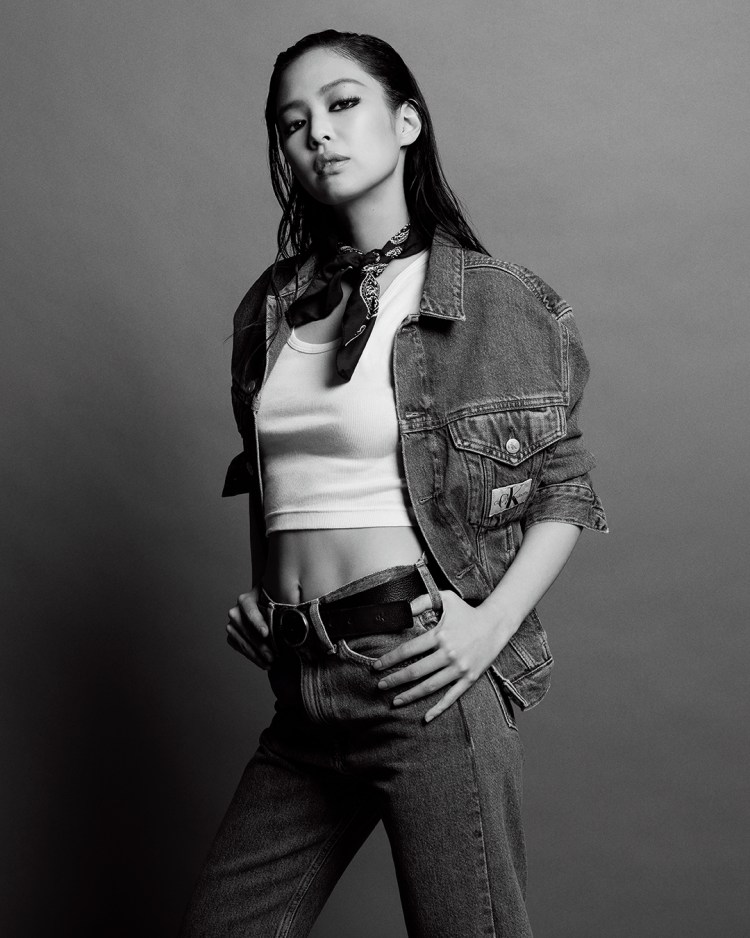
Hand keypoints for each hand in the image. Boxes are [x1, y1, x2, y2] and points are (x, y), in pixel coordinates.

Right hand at [226, 586, 274, 669]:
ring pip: (242, 642)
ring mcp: (232, 624)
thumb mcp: (276, 599)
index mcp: (246, 599)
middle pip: (246, 630)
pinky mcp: (232, 636)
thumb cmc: (272, 602)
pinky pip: (240, 649)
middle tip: (272, 656)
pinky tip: (263, 662)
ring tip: (270, 663)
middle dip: (260, 645)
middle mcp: (236, 611)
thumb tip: (295, 614)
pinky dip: (252, 657)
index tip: (265, 633)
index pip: (250, 609)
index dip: (257, 621)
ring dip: (256, 655)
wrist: (262, 604)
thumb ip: (282, 603)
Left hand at [373, 590, 512, 722]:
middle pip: (415, 672)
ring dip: (410, 695)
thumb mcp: (445, 599)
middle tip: (380, 685)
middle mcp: (448, 654)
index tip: (376, 666)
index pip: (408, 650)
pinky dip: (438, 708)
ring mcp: (459, 669)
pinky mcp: (469, 679)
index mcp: (440, 635)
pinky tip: (426, 717)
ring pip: (429, 686)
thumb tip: (403, 610)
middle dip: (394, 680)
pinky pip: (451, 697)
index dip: (389, 659)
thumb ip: (422, 601)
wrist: (496, 624)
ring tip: (394, 701)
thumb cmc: (467, 612)